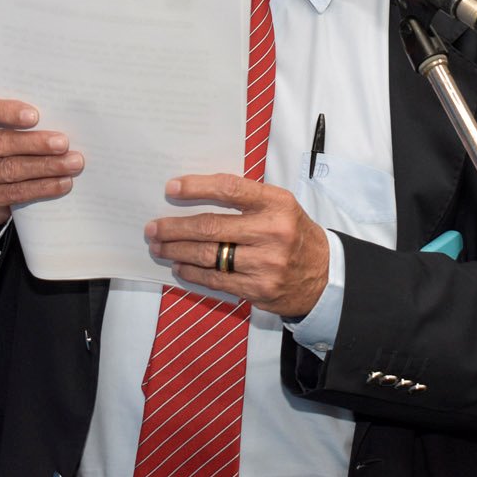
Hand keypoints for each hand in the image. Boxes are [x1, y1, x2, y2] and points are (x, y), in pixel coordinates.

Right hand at [0, 97, 80, 246]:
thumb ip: (7, 120)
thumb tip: (56, 115)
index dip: (6, 112)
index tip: (35, 116)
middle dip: (35, 143)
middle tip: (63, 143)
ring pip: (9, 170)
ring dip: (45, 167)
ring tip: (72, 163)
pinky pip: (13, 194)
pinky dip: (41, 188)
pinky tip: (61, 183)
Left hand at [145, 174, 328, 317]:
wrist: (323, 275)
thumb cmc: (293, 233)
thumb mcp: (279, 206)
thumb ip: (245, 198)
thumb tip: (195, 194)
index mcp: (276, 203)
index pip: (229, 189)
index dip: (197, 187)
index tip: (171, 188)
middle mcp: (272, 232)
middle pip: (211, 227)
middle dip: (175, 227)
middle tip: (153, 227)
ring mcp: (265, 264)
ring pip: (208, 256)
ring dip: (177, 250)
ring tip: (159, 246)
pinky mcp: (259, 289)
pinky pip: (216, 280)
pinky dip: (192, 272)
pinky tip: (179, 265)